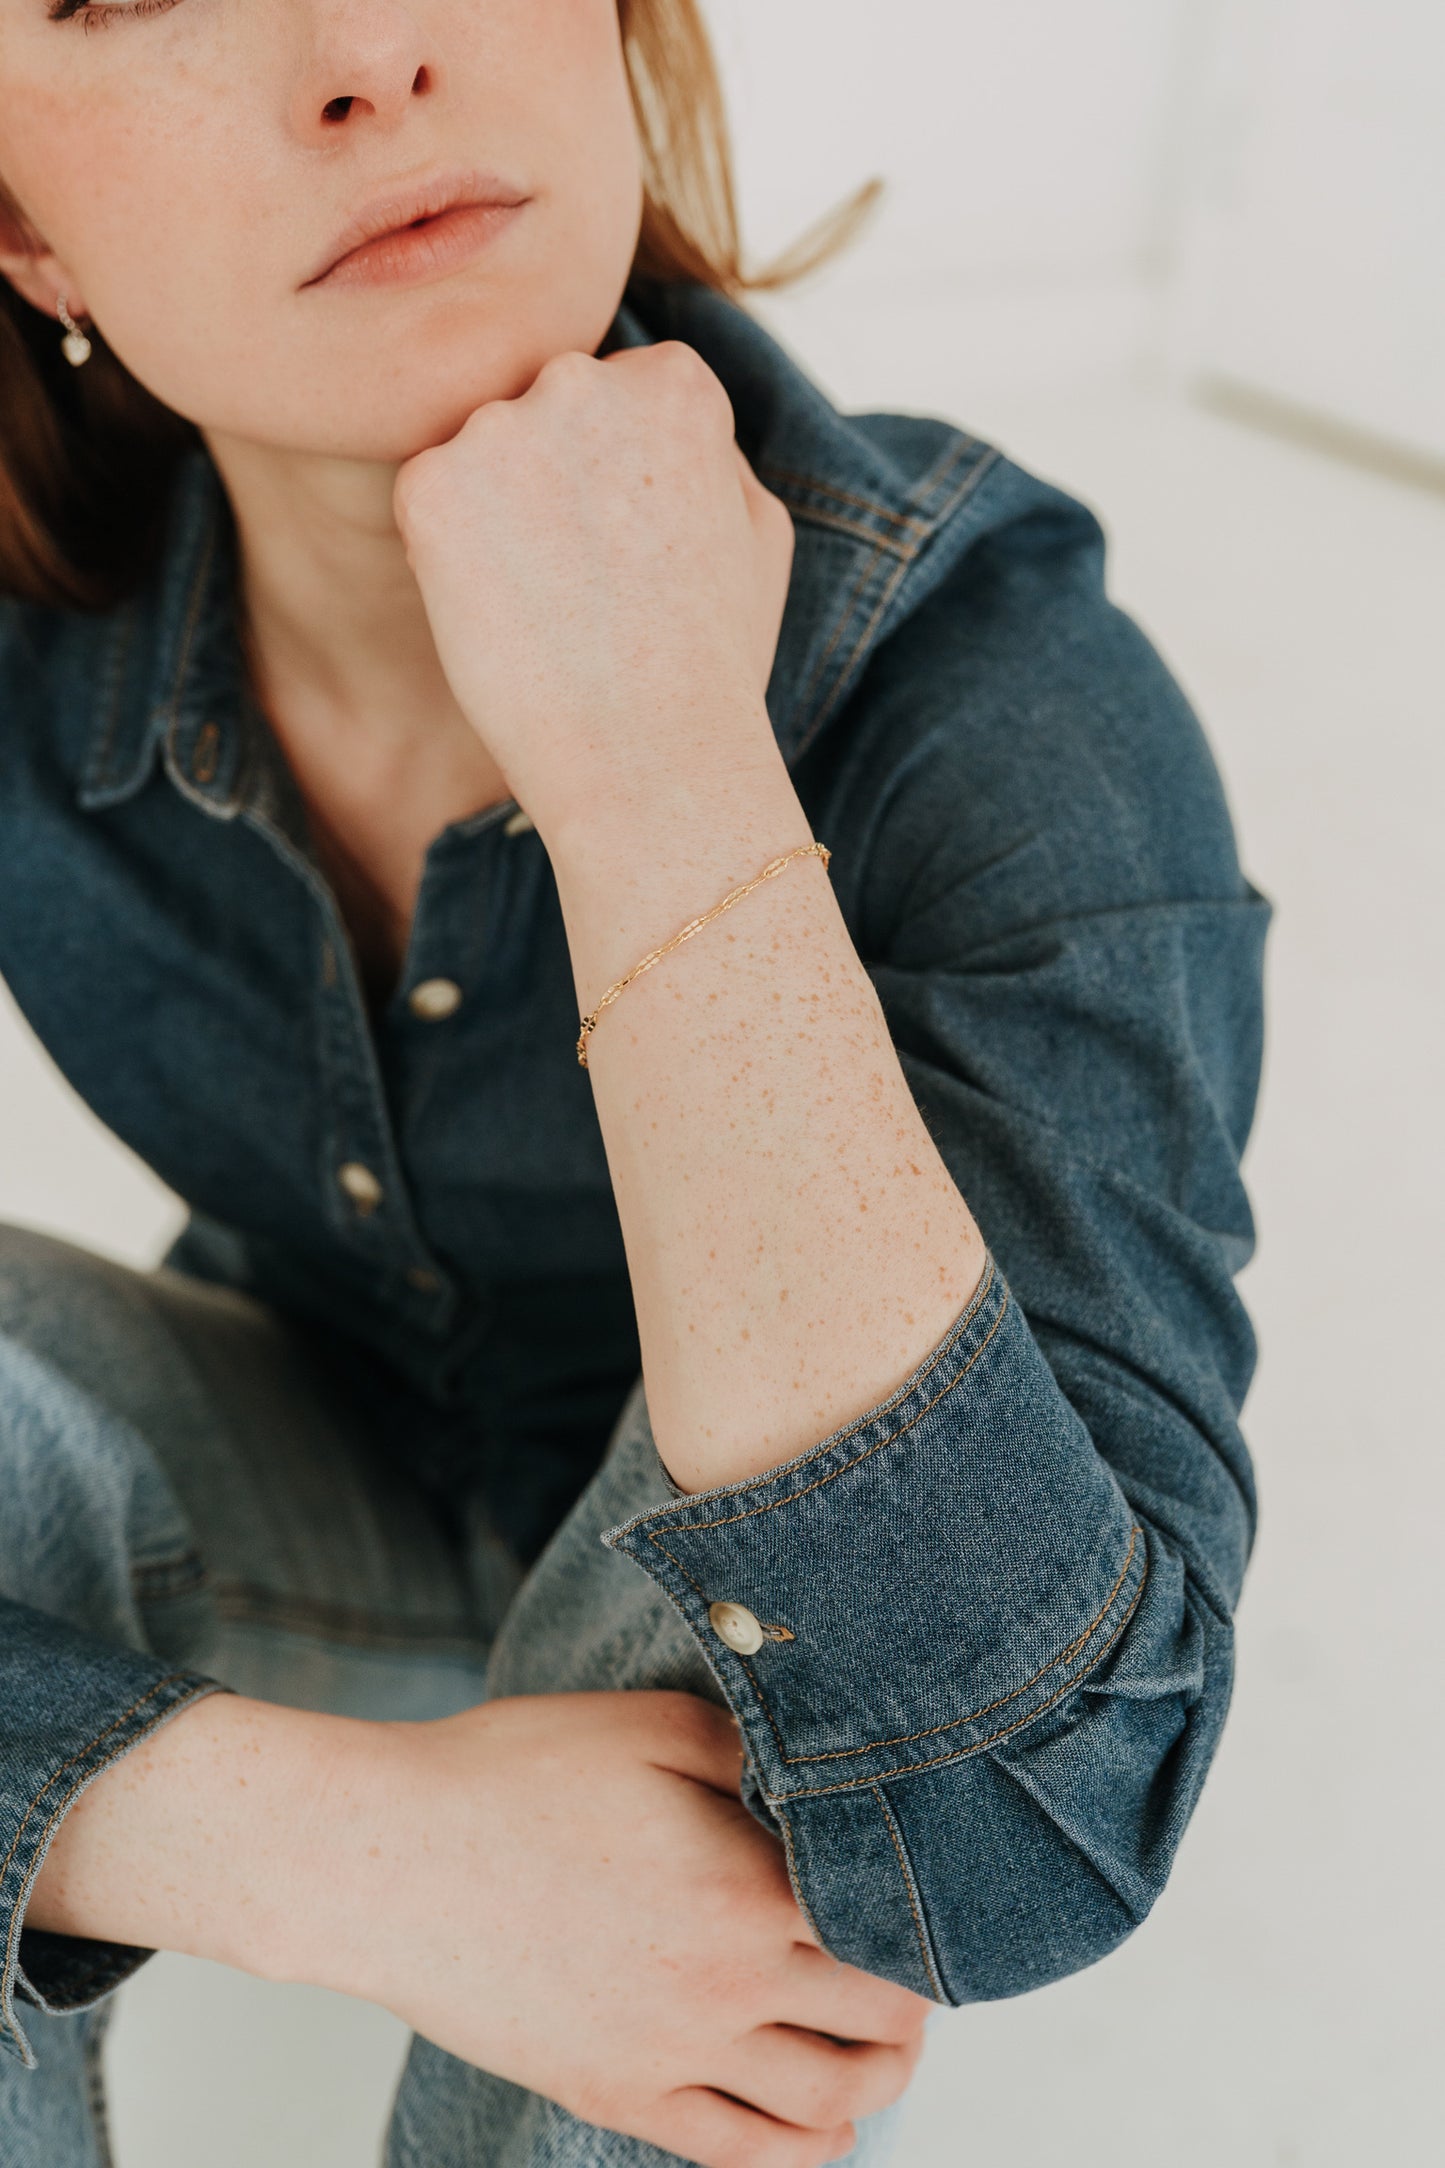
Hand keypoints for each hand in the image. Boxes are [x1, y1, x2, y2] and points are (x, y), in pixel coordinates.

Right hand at [332, 1691, 929, 2167]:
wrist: (389, 1858)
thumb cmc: (509, 1776)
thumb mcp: (650, 1721)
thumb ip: (755, 1747)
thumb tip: (827, 1763)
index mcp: (748, 1886)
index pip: (894, 1926)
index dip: (927, 1911)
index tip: (926, 1889)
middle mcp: (728, 1984)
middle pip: (880, 2024)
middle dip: (913, 1999)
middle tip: (912, 1966)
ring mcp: (675, 2052)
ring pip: (827, 2106)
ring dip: (878, 2081)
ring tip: (883, 2047)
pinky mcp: (620, 2094)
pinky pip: (744, 2155)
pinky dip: (805, 2150)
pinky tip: (819, 2122)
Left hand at [391, 341, 795, 844]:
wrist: (648, 759)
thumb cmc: (716, 665)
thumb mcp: (761, 531)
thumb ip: (710, 448)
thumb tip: (653, 412)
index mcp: (674, 380)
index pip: (618, 394)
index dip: (621, 481)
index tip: (640, 551)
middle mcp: (584, 378)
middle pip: (544, 410)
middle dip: (553, 482)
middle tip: (588, 586)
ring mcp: (498, 426)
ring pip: (481, 455)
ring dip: (498, 517)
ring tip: (548, 608)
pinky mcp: (428, 485)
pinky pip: (426, 500)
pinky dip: (448, 555)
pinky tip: (502, 615)